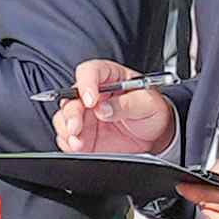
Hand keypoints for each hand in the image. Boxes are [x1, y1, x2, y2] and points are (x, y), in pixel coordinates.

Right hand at [56, 60, 176, 157]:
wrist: (155, 136)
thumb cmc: (152, 112)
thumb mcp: (149, 104)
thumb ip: (127, 104)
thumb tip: (104, 108)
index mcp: (110, 77)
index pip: (91, 72)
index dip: (86, 84)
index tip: (91, 101)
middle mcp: (93, 94)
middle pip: (70, 97)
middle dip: (71, 113)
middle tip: (76, 126)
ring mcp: (85, 115)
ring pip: (64, 117)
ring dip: (67, 130)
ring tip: (78, 141)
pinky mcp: (82, 133)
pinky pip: (67, 136)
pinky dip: (68, 142)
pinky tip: (78, 146)